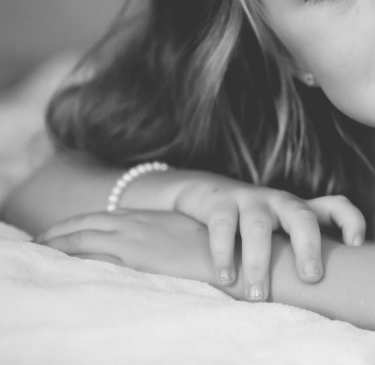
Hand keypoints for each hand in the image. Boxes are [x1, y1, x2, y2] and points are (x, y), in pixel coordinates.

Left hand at [36, 210, 221, 286]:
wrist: (228, 254)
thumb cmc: (211, 246)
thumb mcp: (181, 232)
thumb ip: (158, 232)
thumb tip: (147, 240)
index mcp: (145, 217)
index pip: (100, 216)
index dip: (75, 223)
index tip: (58, 231)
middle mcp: (135, 224)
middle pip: (84, 225)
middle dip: (57, 232)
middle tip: (38, 241)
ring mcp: (134, 240)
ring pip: (84, 240)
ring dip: (59, 246)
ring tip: (42, 252)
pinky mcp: (136, 259)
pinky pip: (96, 258)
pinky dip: (75, 259)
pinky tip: (63, 265)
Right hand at [169, 173, 365, 301]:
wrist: (205, 193)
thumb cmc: (253, 225)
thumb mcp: (281, 232)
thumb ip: (301, 252)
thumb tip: (331, 292)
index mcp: (300, 210)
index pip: (335, 205)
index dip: (350, 220)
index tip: (357, 244)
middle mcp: (280, 202)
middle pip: (302, 216)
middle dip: (309, 246)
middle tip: (311, 277)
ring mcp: (251, 199)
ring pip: (258, 225)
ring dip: (259, 262)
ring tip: (257, 295)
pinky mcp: (220, 202)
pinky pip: (223, 225)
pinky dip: (224, 254)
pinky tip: (226, 278)